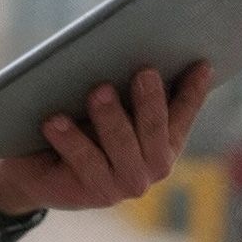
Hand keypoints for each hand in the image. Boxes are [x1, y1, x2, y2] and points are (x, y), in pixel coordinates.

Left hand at [0, 62, 215, 215]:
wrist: (40, 168)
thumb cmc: (84, 123)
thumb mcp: (112, 103)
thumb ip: (131, 87)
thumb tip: (140, 47)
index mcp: (167, 140)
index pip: (184, 111)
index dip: (194, 90)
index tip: (200, 64)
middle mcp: (155, 166)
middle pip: (154, 129)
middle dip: (150, 101)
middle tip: (144, 72)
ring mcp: (126, 183)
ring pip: (122, 146)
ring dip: (111, 118)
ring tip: (99, 92)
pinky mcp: (93, 193)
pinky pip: (84, 161)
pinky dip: (70, 139)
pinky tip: (55, 120)